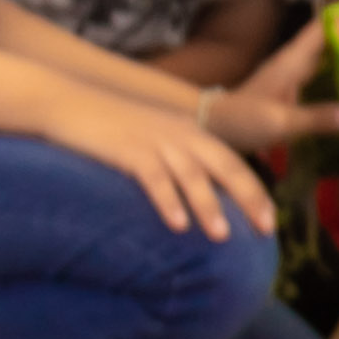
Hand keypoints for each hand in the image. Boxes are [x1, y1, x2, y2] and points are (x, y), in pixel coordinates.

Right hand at [32, 70, 272, 236]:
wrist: (67, 101)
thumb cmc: (112, 129)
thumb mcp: (155, 140)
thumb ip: (179, 162)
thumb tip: (200, 201)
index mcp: (190, 132)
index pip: (233, 163)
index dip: (255, 191)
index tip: (271, 221)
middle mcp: (179, 134)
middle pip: (225, 166)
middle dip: (249, 198)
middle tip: (266, 229)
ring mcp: (154, 140)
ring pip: (192, 174)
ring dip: (209, 205)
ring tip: (223, 236)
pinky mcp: (127, 149)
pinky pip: (153, 177)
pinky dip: (167, 201)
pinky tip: (178, 225)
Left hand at [209, 20, 338, 154]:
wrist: (212, 132)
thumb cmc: (242, 122)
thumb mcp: (280, 123)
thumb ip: (316, 118)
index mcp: (292, 60)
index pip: (324, 25)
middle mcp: (294, 61)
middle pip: (331, 37)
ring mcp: (293, 75)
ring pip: (328, 55)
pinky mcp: (293, 90)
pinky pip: (324, 73)